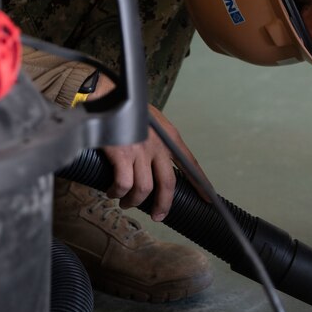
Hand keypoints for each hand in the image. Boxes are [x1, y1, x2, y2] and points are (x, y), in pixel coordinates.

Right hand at [89, 74, 209, 221]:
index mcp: (169, 136)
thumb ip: (157, 140)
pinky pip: (123, 184)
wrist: (103, 95)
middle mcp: (159, 144)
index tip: (208, 199)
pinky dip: (117, 193)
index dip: (200, 184)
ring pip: (144, 189)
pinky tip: (112, 192)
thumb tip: (154, 164)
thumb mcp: (150, 120)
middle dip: (164, 205)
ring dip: (133, 201)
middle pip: (168, 184)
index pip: (190, 163)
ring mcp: (140, 150)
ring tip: (125, 202)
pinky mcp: (121, 154)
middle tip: (158, 216)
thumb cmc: (124, 107)